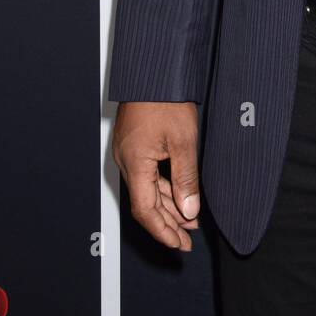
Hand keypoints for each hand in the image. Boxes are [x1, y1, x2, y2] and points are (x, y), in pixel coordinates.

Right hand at [112, 101, 200, 250]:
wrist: (154, 70)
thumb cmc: (165, 98)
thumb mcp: (183, 141)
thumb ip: (185, 179)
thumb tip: (189, 210)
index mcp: (134, 164)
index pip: (145, 211)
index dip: (163, 231)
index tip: (178, 245)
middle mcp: (126, 161)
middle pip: (145, 204)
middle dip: (167, 224)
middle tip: (187, 240)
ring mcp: (129, 153)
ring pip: (147, 190)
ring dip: (168, 207)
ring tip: (189, 221)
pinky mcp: (135, 144)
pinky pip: (148, 175)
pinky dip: (164, 188)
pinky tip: (179, 195)